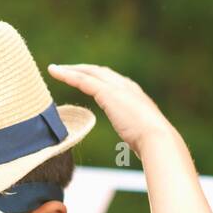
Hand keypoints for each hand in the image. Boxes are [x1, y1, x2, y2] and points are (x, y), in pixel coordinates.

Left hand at [47, 63, 175, 156]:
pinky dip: (67, 74)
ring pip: (88, 72)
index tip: (84, 80)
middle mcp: (125, 85)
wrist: (157, 137)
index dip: (96, 78)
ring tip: (55, 70)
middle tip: (65, 70)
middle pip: (99, 71)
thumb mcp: (140, 134)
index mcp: (134, 94)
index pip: (111, 81)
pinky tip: (55, 72)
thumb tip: (135, 143)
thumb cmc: (151, 142)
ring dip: (71, 70)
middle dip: (82, 70)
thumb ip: (135, 132)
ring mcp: (117, 87)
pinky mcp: (107, 92)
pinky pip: (82, 80)